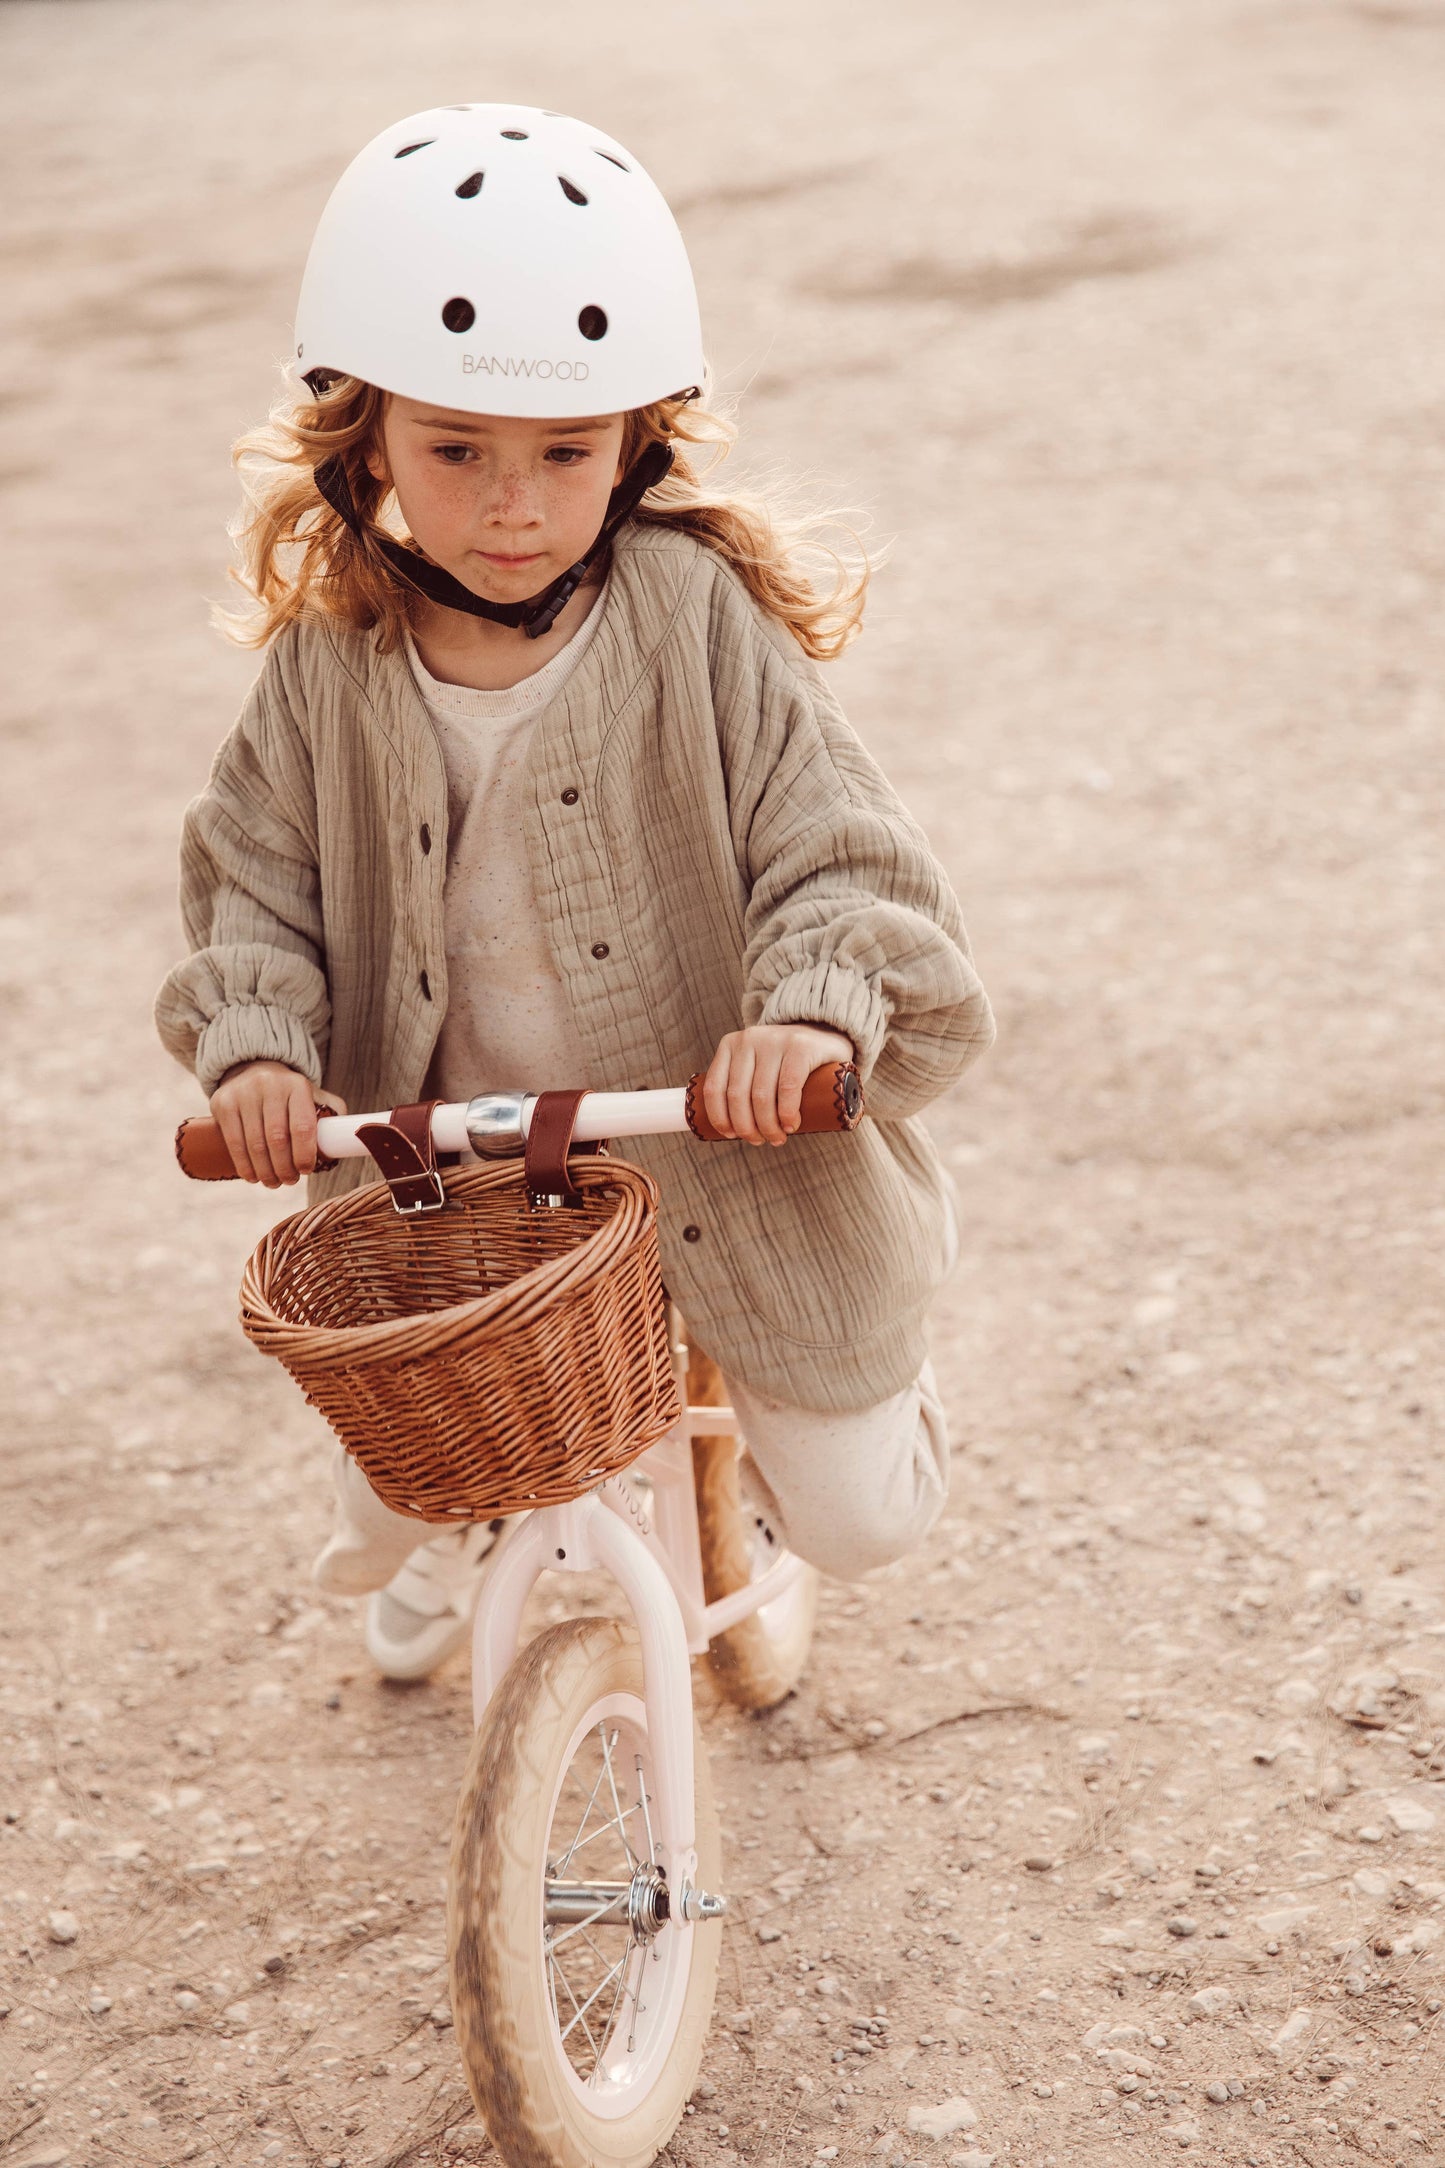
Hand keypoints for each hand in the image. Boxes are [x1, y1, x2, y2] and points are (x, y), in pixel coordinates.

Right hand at [209, 1061, 346, 1188]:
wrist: (252, 1068)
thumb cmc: (289, 1093)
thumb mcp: (314, 1095)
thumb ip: (333, 1114)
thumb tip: (344, 1141)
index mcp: (297, 1085)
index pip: (303, 1127)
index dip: (305, 1154)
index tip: (306, 1170)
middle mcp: (269, 1086)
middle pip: (277, 1140)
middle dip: (284, 1168)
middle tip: (289, 1181)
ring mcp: (243, 1094)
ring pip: (254, 1144)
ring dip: (265, 1171)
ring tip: (274, 1182)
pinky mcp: (223, 1103)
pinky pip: (234, 1142)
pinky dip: (244, 1165)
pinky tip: (253, 1176)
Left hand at [702, 1024, 853, 1146]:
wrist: (826, 1034)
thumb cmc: (786, 1062)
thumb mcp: (756, 1065)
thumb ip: (741, 1085)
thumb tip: (728, 1129)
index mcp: (730, 1045)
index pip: (714, 1087)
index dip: (720, 1118)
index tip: (732, 1135)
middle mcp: (749, 1039)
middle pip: (738, 1095)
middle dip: (747, 1128)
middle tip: (760, 1141)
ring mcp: (775, 1041)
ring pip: (761, 1096)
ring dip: (768, 1126)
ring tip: (777, 1138)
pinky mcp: (801, 1047)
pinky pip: (788, 1087)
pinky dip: (787, 1113)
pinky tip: (790, 1125)